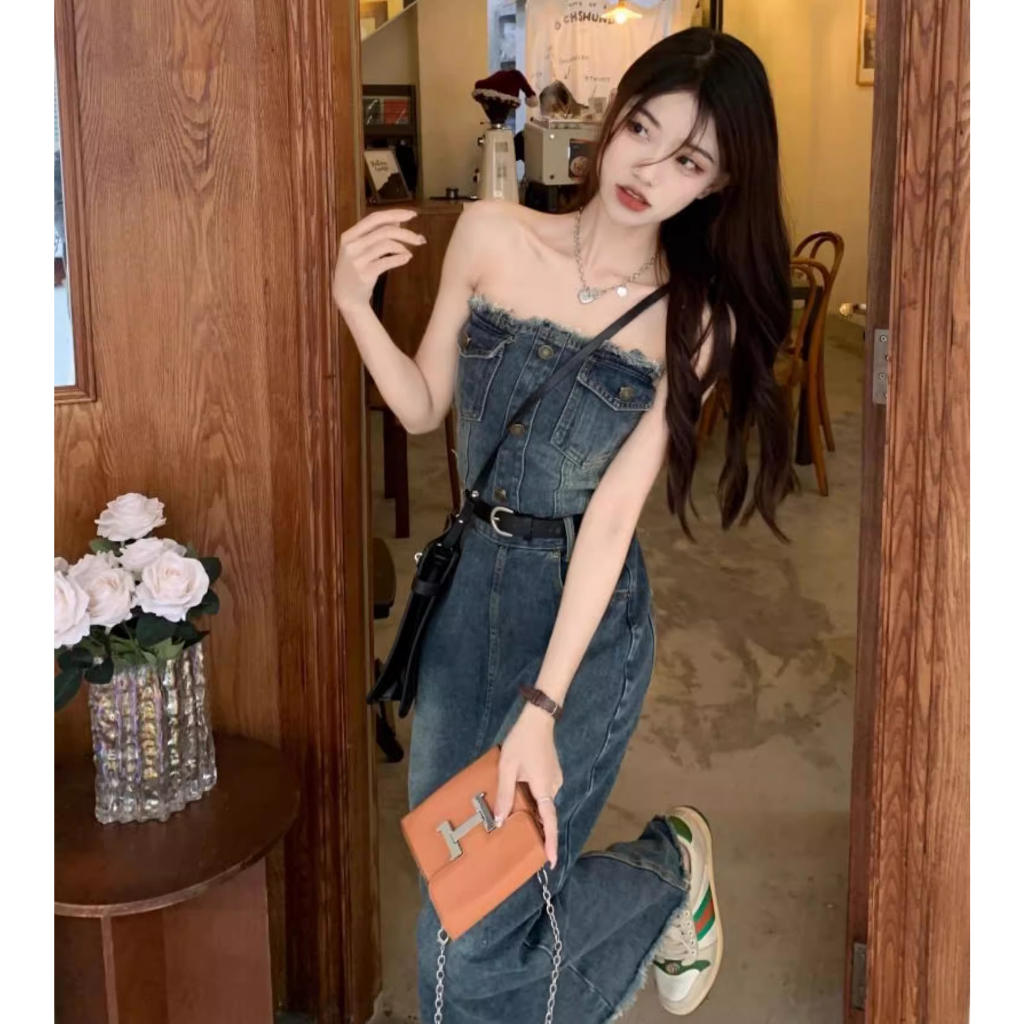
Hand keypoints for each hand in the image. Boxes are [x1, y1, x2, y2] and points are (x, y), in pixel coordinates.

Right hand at [332, 208, 425, 313]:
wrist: (347, 298)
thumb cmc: (355, 271)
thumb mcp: (361, 249)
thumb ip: (376, 234)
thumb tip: (397, 220)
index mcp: (349, 235)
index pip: (374, 218)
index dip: (395, 213)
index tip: (412, 215)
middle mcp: (351, 245)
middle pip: (384, 231)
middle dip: (406, 233)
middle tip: (420, 239)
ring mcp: (357, 260)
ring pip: (387, 244)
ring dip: (404, 247)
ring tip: (410, 252)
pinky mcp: (364, 274)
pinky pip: (387, 262)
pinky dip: (400, 259)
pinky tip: (407, 259)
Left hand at [494, 705, 562, 867]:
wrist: (538, 719)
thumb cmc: (521, 742)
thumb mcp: (506, 768)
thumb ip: (504, 795)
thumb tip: (501, 821)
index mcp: (544, 788)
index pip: (549, 821)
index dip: (550, 842)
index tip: (552, 862)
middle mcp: (554, 786)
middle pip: (544, 812)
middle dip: (536, 826)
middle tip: (519, 837)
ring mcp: (555, 779)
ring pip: (543, 801)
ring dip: (532, 809)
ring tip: (514, 813)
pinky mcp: (553, 772)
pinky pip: (543, 792)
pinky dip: (534, 798)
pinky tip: (521, 794)